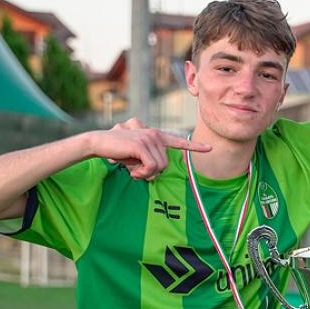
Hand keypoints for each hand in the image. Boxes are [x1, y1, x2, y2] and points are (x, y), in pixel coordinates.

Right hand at [92, 119, 210, 180]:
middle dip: (151, 172)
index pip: (178, 141)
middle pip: (165, 164)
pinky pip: (151, 167)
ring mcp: (149, 138)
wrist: (100, 142)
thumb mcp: (137, 157)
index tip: (209, 148)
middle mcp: (155, 134)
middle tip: (136, 170)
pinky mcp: (142, 144)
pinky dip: (141, 173)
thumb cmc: (118, 151)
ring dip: (144, 174)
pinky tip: (131, 170)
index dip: (195, 147)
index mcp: (156, 135)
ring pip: (158, 167)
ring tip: (132, 168)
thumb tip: (155, 173)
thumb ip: (150, 161)